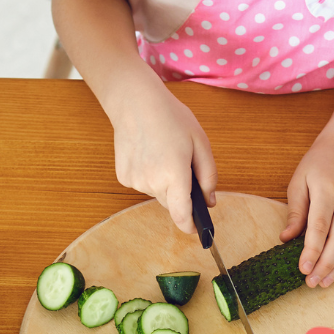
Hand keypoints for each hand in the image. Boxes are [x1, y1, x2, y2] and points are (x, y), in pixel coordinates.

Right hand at [111, 80, 215, 234]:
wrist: (134, 103)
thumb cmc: (170, 118)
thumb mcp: (200, 142)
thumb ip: (208, 175)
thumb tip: (210, 201)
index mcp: (174, 174)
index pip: (181, 214)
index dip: (190, 226)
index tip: (197, 230)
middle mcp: (152, 182)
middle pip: (171, 202)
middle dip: (179, 192)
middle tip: (180, 164)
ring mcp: (135, 181)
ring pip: (156, 193)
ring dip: (163, 182)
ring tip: (162, 154)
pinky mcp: (123, 177)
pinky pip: (142, 185)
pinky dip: (148, 175)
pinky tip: (147, 155)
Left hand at [282, 134, 333, 287]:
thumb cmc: (317, 167)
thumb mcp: (298, 183)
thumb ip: (295, 213)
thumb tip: (286, 240)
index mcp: (327, 188)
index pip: (320, 225)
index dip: (312, 250)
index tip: (303, 269)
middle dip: (325, 264)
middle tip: (311, 282)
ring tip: (324, 282)